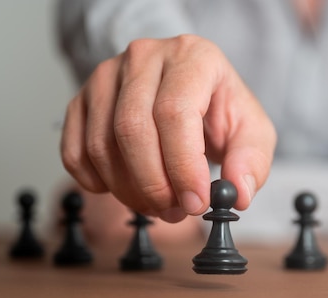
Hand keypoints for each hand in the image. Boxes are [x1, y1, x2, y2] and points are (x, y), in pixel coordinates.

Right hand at [60, 35, 275, 222]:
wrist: (190, 93)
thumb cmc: (220, 111)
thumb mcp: (251, 132)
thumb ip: (251, 162)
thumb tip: (237, 193)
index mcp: (192, 56)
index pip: (175, 111)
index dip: (182, 165)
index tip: (195, 203)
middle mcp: (144, 57)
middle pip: (132, 129)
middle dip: (154, 184)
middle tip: (176, 211)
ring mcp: (106, 76)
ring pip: (101, 144)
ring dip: (129, 190)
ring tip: (159, 205)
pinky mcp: (82, 100)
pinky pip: (75, 152)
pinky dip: (97, 183)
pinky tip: (126, 189)